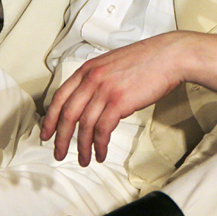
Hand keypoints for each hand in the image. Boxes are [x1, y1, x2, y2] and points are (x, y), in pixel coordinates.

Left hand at [41, 32, 216, 165]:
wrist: (169, 55)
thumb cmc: (147, 59)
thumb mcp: (113, 62)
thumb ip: (98, 78)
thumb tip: (91, 99)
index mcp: (88, 68)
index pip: (60, 96)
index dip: (51, 118)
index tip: (47, 133)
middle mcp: (92, 78)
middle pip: (67, 114)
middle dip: (61, 138)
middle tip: (58, 153)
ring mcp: (105, 90)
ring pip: (84, 125)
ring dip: (82, 147)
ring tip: (84, 160)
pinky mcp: (119, 101)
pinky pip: (102, 130)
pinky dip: (99, 145)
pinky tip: (101, 153)